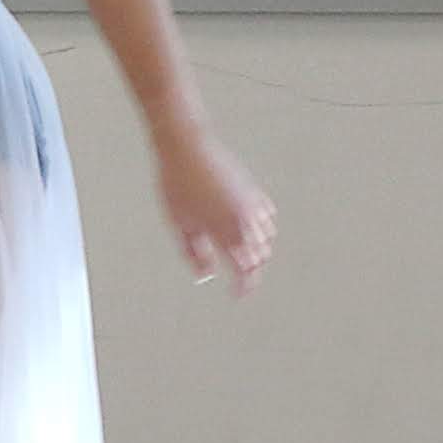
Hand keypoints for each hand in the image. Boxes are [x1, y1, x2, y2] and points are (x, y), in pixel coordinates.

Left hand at [157, 120, 274, 289]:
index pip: (245, 270)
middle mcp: (246, 220)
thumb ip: (194, 253)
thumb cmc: (176, 185)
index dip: (244, 286)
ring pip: (267, 239)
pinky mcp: (255, 191)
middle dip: (251, 270)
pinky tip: (249, 232)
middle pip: (260, 257)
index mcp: (225, 231)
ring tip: (241, 257)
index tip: (238, 295)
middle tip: (237, 278)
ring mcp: (254, 204)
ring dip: (257, 251)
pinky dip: (261, 230)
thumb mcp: (179, 223)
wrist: (187, 148)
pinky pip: (267, 219)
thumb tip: (206, 274)